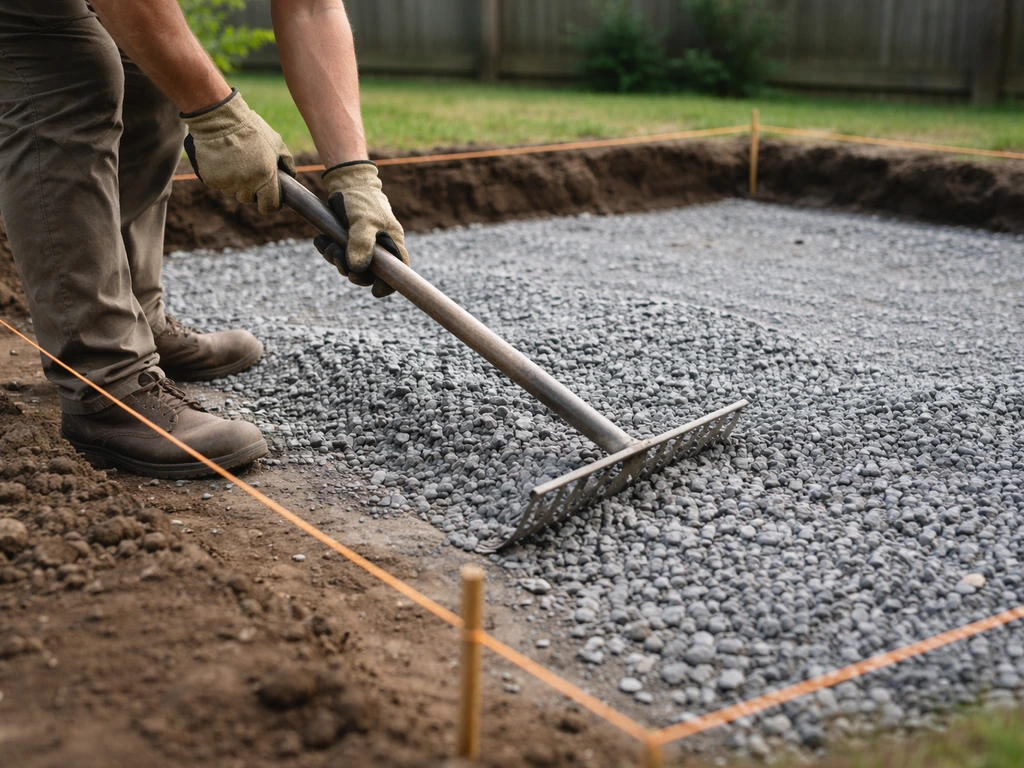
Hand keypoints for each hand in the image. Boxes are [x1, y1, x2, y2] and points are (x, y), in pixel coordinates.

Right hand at [182, 89, 294, 213]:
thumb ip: (286, 161)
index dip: (271, 204)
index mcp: (265, 176)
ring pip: (233, 192)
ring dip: (236, 183)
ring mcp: (228, 182)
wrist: (219, 119)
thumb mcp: (276, 142)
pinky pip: (219, 185)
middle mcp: (247, 183)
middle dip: (251, 190)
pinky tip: (223, 160)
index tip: (270, 199)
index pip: (269, 206)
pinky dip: (221, 177)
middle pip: (249, 199)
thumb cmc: (251, 129)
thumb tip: (291, 176)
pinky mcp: (211, 179)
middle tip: (250, 172)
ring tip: (236, 162)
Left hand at [313, 161, 409, 297]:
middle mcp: (381, 246)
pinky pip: (341, 254)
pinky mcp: (350, 240)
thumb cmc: (360, 199)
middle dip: (352, 270)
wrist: (346, 181)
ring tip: (326, 245)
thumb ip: (361, 244)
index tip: (375, 291)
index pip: (398, 270)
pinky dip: (330, 250)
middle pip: (370, 272)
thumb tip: (357, 269)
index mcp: (392, 242)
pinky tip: (321, 241)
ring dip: (336, 259)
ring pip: (352, 264)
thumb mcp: (362, 221)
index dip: (389, 284)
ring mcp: (365, 243)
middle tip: (336, 258)